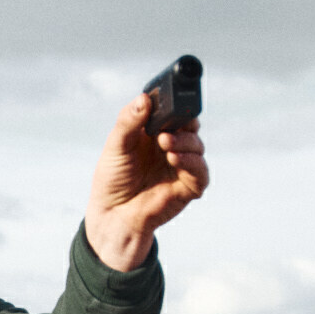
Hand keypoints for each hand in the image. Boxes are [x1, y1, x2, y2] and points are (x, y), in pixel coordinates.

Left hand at [83, 96, 208, 272]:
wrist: (114, 215)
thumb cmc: (114, 180)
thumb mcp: (116, 146)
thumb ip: (129, 122)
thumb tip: (144, 98)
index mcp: (155, 132)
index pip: (172, 110)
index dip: (173, 103)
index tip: (168, 97)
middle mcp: (171, 146)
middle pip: (190, 124)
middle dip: (184, 119)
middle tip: (167, 122)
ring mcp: (181, 165)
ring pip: (197, 145)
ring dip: (184, 140)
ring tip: (165, 142)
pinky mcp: (189, 186)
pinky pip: (200, 171)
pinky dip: (191, 161)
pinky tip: (174, 158)